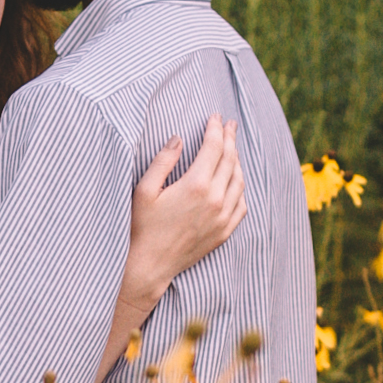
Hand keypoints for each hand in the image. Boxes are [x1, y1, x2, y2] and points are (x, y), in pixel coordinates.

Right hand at [124, 115, 245, 301]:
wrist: (149, 266)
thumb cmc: (141, 227)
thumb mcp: (143, 190)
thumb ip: (162, 161)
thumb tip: (179, 139)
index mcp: (195, 185)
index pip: (213, 148)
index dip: (215, 129)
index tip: (214, 116)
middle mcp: (214, 200)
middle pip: (230, 160)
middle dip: (230, 138)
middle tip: (229, 124)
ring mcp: (222, 218)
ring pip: (238, 181)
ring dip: (237, 161)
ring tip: (231, 148)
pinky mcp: (224, 232)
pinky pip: (241, 204)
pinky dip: (240, 187)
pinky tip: (234, 181)